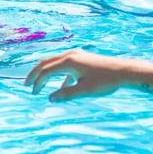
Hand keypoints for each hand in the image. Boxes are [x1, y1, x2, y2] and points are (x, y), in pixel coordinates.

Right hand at [25, 49, 139, 101]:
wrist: (125, 71)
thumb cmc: (106, 81)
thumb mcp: (85, 90)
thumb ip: (66, 94)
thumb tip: (50, 98)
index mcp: (68, 61)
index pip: (46, 71)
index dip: (38, 82)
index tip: (33, 93)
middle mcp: (70, 55)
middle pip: (46, 62)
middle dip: (35, 74)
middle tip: (27, 84)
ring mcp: (76, 55)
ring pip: (54, 62)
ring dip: (46, 73)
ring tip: (40, 83)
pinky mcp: (82, 58)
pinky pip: (64, 65)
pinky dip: (59, 74)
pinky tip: (62, 86)